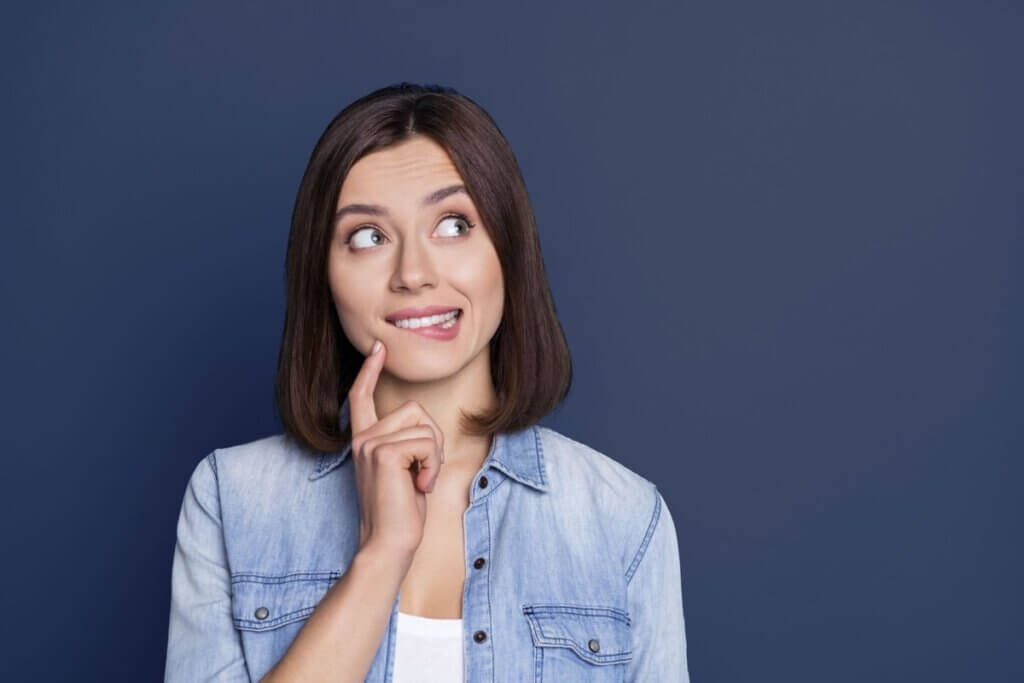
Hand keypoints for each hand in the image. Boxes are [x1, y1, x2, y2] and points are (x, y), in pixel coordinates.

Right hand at [347, 339, 445, 560]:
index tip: (378, 347)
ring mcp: (370, 444)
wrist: (388, 543)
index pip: (362, 396)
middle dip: (433, 440)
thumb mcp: (404, 470)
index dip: (369, 370)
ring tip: (419, 482)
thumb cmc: (401, 512)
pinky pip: (428, 443)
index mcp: (365, 440)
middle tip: (422, 473)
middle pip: (414, 409)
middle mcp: (363, 438)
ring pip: (425, 427)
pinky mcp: (383, 453)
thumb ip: (405, 444)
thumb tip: (421, 422)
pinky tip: (419, 487)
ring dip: (435, 456)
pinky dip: (433, 466)